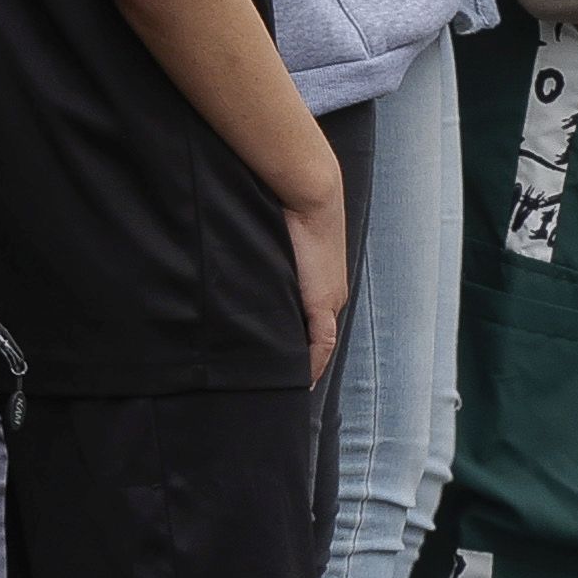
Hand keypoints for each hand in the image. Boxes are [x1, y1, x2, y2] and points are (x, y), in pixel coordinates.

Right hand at [284, 176, 353, 388]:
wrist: (310, 193)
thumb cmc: (289, 207)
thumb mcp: (279, 240)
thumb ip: (269, 260)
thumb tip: (246, 268)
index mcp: (323, 282)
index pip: (315, 322)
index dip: (304, 344)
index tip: (289, 363)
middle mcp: (331, 295)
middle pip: (318, 337)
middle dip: (304, 358)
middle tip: (284, 380)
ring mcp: (329, 300)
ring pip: (320, 343)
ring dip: (306, 362)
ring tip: (288, 383)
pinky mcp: (323, 302)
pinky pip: (321, 343)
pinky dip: (312, 362)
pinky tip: (302, 378)